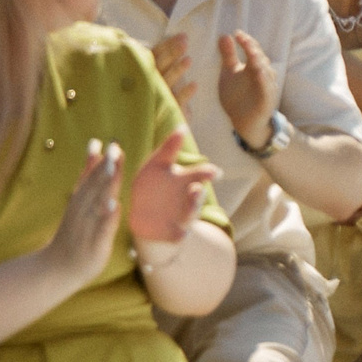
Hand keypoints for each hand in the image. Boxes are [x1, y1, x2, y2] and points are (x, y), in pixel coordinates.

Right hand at [36, 140, 121, 289]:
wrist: (55, 269)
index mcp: (81, 201)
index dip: (101, 162)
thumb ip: (89, 175)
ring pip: (97, 203)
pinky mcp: (94, 243)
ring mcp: (88, 227)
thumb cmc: (73, 232)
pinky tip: (114, 206)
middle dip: (105, 168)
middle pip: (95, 187)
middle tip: (115, 149)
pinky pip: (101, 229)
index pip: (91, 178)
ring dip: (105, 187)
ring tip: (114, 169)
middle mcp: (82, 211)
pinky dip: (106, 217)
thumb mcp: (80, 199)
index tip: (110, 144)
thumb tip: (96, 147)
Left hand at [125, 129, 214, 245]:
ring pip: (191, 213)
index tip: (214, 171)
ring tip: (193, 195)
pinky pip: (179, 235)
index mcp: (184, 180)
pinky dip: (181, 235)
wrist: (147, 220)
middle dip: (200, 191)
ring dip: (194, 206)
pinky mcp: (174, 233)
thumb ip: (169, 149)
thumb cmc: (153, 188)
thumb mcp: (156, 165)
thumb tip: (183, 126)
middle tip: (202, 183)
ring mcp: (182, 216)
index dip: (207, 171)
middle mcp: (187, 198)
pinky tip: (183, 234)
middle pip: (198, 194)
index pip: (199, 172)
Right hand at [151, 32, 197, 110]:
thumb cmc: (154, 102)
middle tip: (185, 42)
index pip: (153, 58)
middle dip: (171, 53)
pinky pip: (175, 103)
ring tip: (189, 60)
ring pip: (166, 84)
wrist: (153, 132)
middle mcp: (146, 87)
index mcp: (144, 76)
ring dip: (177, 71)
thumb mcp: (154, 82)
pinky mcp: (166, 115)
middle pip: (159, 67)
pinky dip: (184, 94)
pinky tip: (194, 85)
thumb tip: (173, 45)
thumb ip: (158, 66)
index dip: (166, 46)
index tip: (182, 36)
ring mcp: (155, 101)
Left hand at [216, 30, 277, 148]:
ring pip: (266, 71)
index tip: (237, 33)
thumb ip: (228, 56)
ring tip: (251, 52)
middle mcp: (263, 75)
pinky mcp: (268, 100)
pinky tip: (259, 72)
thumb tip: (224, 35)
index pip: (253, 50)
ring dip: (260, 61)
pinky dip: (265, 80)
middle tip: (243, 40)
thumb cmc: (238, 96)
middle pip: (260, 58)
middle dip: (253, 48)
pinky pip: (268, 88)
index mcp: (254, 67)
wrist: (244, 122)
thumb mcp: (229, 73)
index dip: (247, 41)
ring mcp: (267, 87)